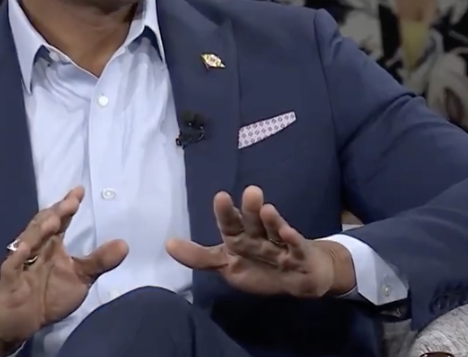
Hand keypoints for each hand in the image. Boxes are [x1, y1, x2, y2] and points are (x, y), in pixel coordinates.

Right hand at [0, 187, 127, 355]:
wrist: (24, 320)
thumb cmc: (50, 295)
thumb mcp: (80, 278)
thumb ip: (99, 261)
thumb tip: (124, 244)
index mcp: (52, 244)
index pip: (60, 220)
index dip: (68, 205)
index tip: (79, 191)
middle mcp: (36, 247)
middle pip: (44, 225)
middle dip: (57, 212)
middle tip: (70, 201)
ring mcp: (21, 261)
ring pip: (28, 240)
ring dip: (39, 230)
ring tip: (53, 219)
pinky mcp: (10, 278)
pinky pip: (12, 265)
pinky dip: (17, 255)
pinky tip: (24, 247)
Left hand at [166, 186, 355, 298]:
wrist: (300, 276)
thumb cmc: (260, 265)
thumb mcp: (226, 264)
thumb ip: (198, 257)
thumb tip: (167, 244)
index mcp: (240, 237)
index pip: (230, 223)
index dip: (225, 212)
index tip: (221, 196)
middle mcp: (259, 236)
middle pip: (253, 222)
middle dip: (251, 209)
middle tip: (252, 191)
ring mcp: (280, 244)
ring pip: (274, 230)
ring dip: (271, 220)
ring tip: (267, 209)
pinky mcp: (299, 255)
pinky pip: (295, 247)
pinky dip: (292, 240)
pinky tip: (288, 232)